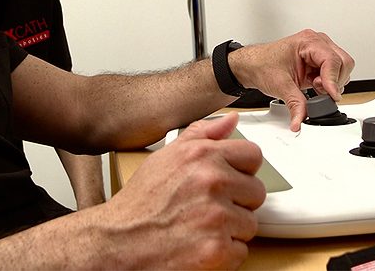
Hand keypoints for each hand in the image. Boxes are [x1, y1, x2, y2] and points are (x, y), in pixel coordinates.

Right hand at [109, 113, 264, 268]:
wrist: (118, 242)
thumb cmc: (140, 203)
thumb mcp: (167, 157)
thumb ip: (202, 135)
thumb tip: (231, 120)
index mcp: (203, 155)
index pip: (253, 155)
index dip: (242, 170)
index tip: (230, 181)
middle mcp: (212, 181)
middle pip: (256, 192)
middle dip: (237, 203)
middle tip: (209, 209)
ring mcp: (216, 216)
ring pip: (250, 223)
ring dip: (230, 230)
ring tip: (201, 227)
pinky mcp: (216, 249)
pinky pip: (241, 252)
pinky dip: (223, 255)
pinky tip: (200, 245)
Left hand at [232, 29, 354, 130]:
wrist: (252, 65)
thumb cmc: (262, 65)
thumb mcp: (280, 86)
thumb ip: (296, 105)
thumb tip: (301, 121)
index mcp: (308, 41)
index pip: (332, 60)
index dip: (333, 80)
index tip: (332, 96)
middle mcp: (317, 43)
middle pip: (344, 63)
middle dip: (334, 81)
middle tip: (318, 89)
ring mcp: (319, 51)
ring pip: (343, 68)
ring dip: (332, 82)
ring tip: (313, 85)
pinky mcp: (319, 61)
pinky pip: (335, 73)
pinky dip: (329, 83)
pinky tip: (315, 85)